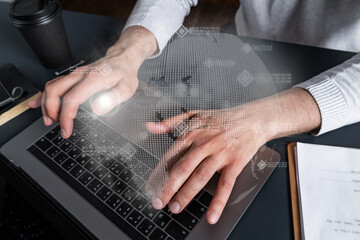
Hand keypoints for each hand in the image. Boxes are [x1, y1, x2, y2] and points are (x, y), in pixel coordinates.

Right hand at [28, 26, 157, 138]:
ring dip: (46, 105)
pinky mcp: (73, 76)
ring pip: (51, 87)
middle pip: (54, 90)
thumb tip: (97, 109)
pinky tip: (36, 104)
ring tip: (49, 120)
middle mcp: (80, 75)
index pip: (72, 98)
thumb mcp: (127, 88)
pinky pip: (53, 83)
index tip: (66, 129)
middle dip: (51, 111)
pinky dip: (42, 95)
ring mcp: (75, 74)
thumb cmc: (124, 74)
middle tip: (57, 125)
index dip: (66, 116)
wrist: (122, 59)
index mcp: (93, 79)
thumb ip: (113, 99)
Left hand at [145, 88, 320, 223]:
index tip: (150, 186)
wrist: (252, 118)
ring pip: (200, 177)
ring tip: (175, 208)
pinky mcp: (235, 163)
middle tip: (158, 202)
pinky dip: (218, 202)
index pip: (171, 156)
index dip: (159, 173)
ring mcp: (220, 154)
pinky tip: (211, 215)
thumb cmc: (222, 119)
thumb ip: (171, 121)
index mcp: (192, 133)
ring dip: (186, 194)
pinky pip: (225, 185)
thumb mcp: (194, 114)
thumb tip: (151, 127)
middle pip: (183, 168)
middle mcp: (204, 143)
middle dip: (168, 187)